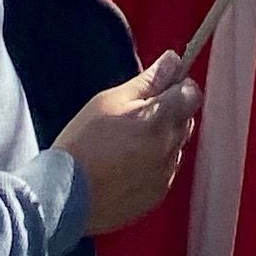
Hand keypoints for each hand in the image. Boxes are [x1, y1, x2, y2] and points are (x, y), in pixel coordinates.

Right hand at [56, 52, 199, 233]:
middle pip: (185, 120)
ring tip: (125, 144)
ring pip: (175, 146)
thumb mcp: (109, 101)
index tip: (160, 87)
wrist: (63, 196)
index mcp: (159, 121)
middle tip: (134, 116)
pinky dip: (153, 164)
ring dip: (161, 140)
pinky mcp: (157, 196)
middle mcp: (169, 149)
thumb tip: (173, 59)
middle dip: (169, 112)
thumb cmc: (82, 144)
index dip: (178, 87)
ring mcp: (165, 176)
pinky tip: (124, 166)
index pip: (192, 94)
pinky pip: (165, 171)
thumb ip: (148, 81)